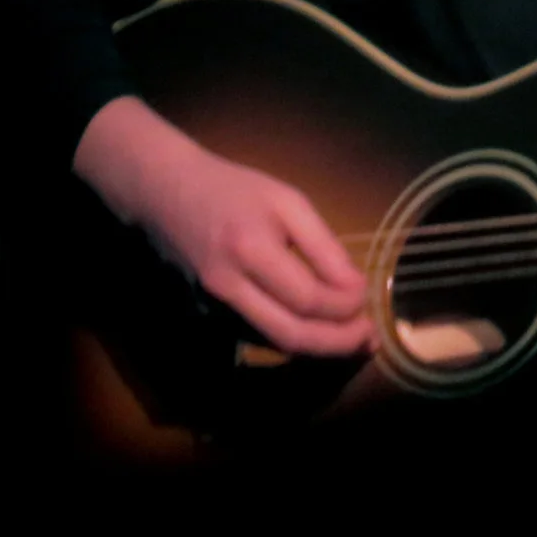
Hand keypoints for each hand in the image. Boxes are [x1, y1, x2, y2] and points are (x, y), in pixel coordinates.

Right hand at [74, 95, 377, 357]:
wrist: (167, 191)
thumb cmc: (235, 190)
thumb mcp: (287, 202)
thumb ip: (323, 246)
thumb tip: (355, 289)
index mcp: (252, 249)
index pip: (309, 298)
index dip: (346, 307)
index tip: (367, 297)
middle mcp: (231, 285)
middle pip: (291, 335)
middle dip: (338, 343)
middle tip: (369, 338)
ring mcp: (217, 303)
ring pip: (275, 342)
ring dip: (319, 347)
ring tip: (352, 338)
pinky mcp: (211, 311)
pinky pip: (259, 334)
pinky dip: (293, 337)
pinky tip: (318, 328)